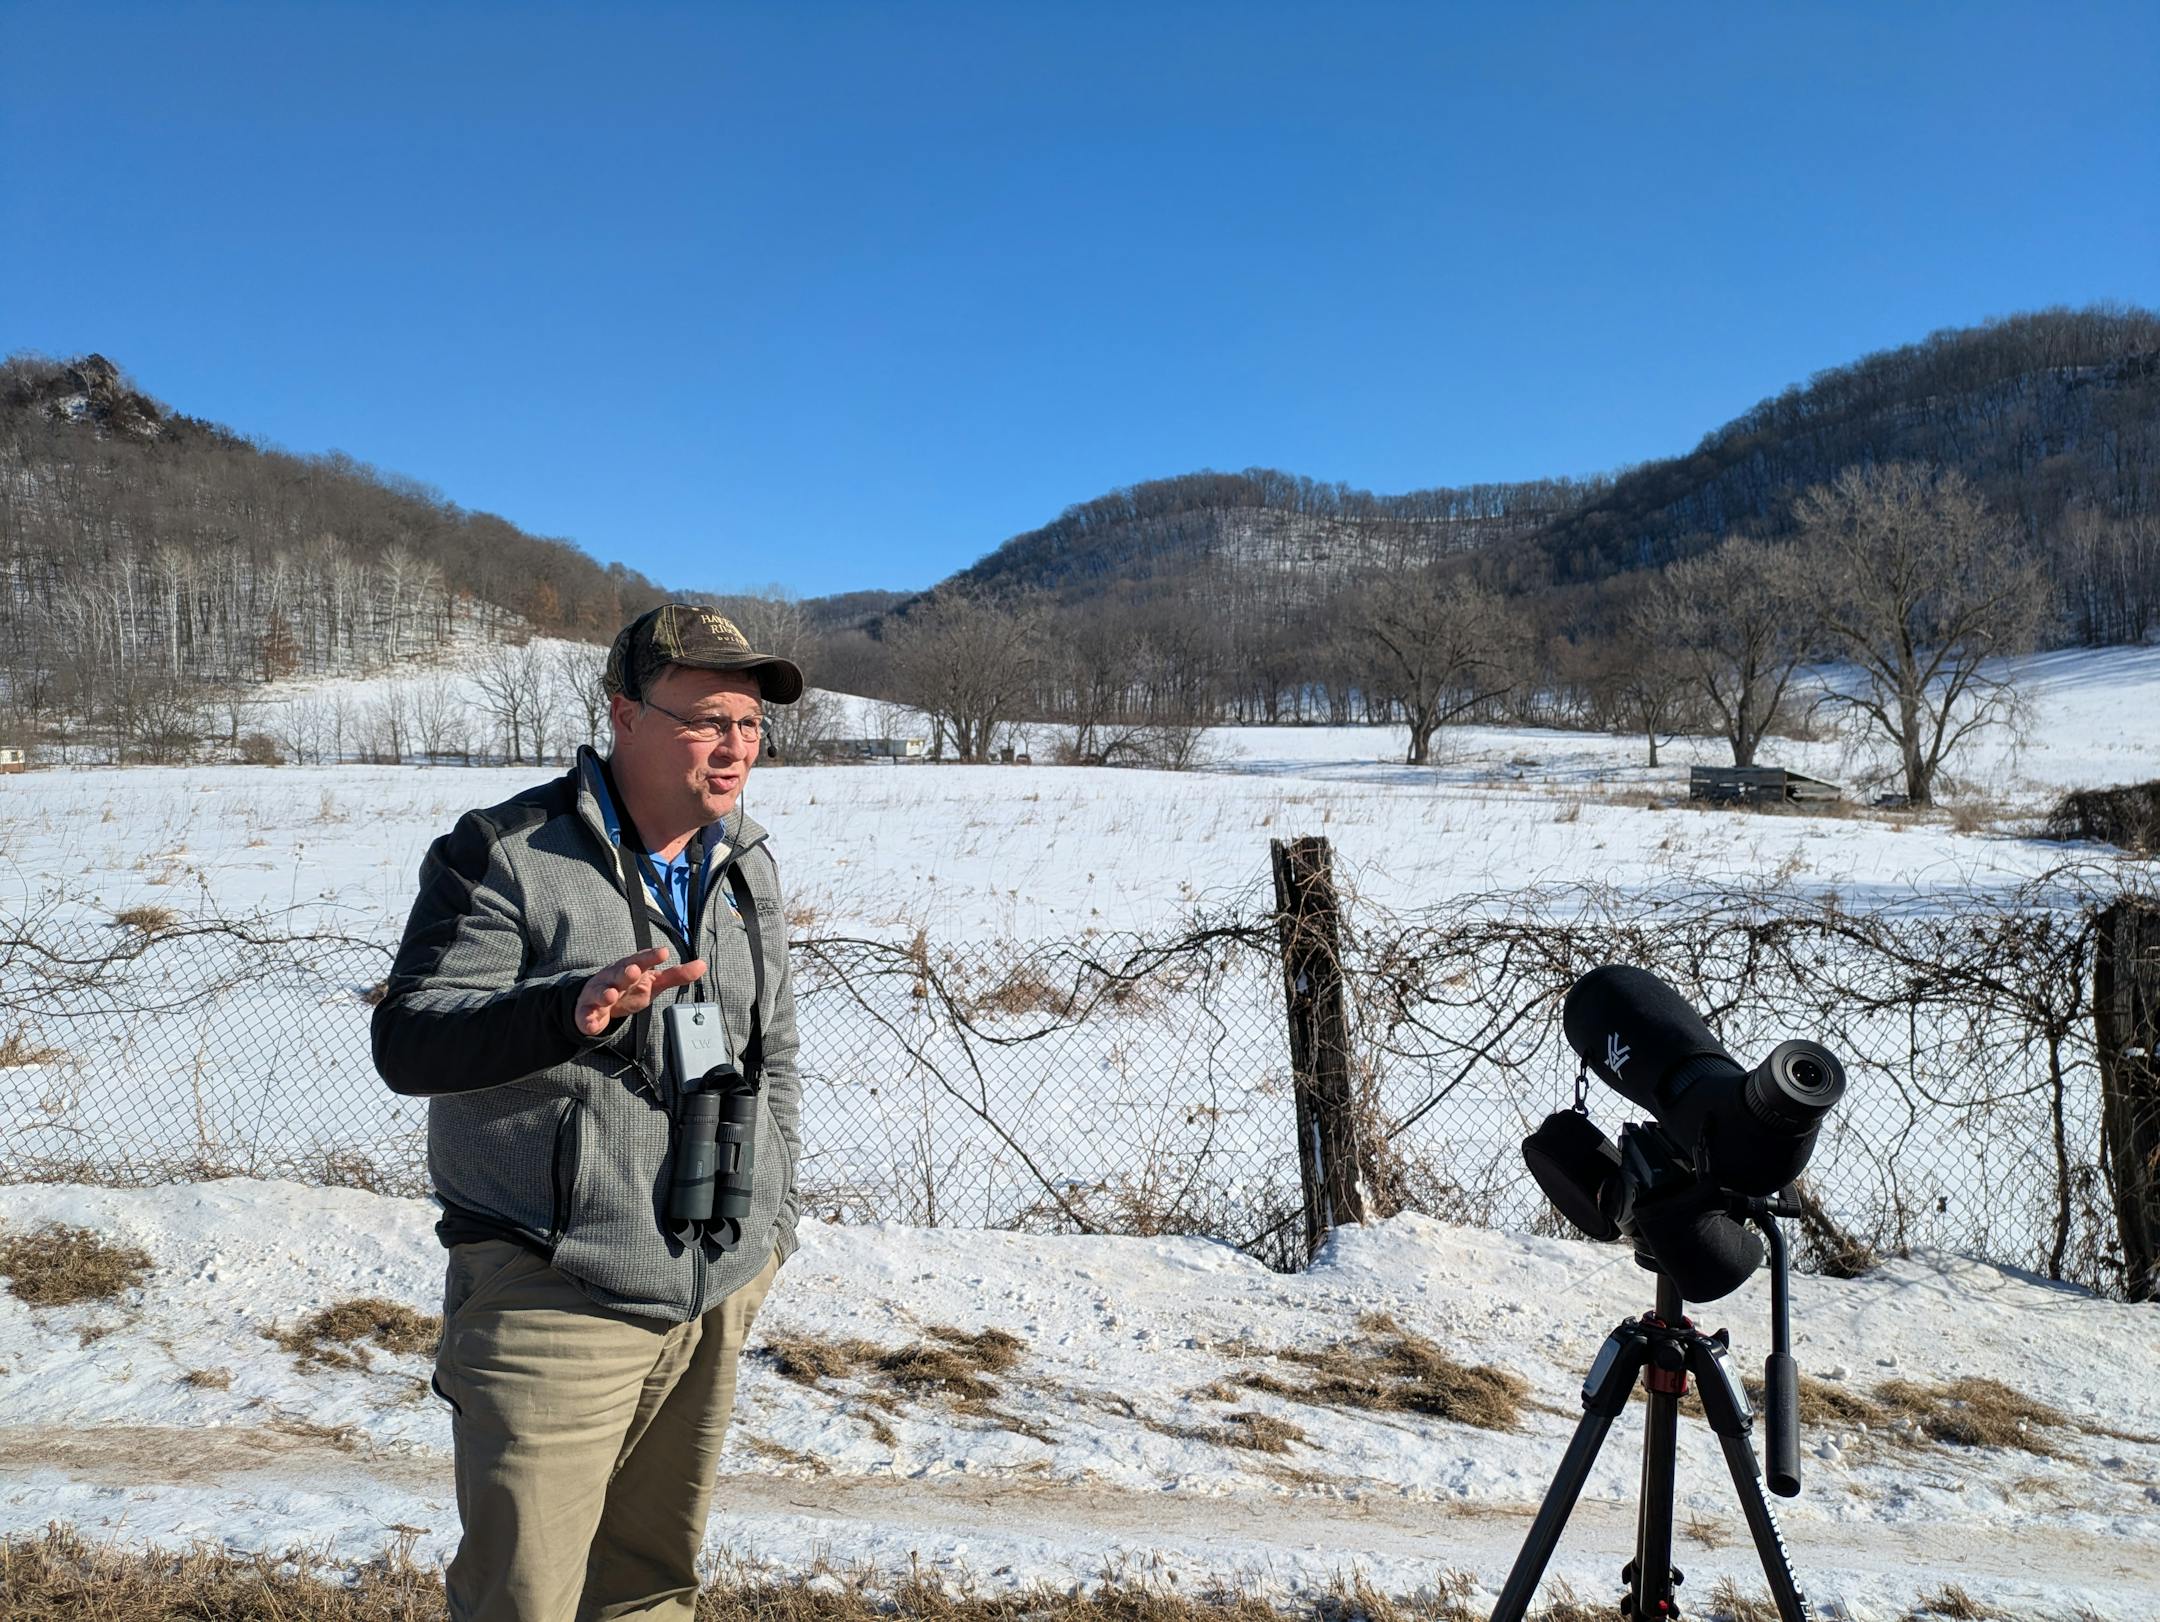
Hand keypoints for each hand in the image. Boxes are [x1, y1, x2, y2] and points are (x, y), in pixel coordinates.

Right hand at [575, 947, 706, 1037]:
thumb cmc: (630, 988)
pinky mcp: (588, 1011)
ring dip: (605, 993)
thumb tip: (703, 964)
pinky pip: (586, 1015)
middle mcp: (614, 978)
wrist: (596, 1000)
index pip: (642, 960)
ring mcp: (599, 993)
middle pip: (620, 973)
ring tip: (610, 996)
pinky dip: (588, 1020)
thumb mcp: (654, 982)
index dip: (651, 956)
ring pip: (601, 992)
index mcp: (632, 968)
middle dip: (626, 972)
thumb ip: (677, 975)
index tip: (663, 952)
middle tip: (634, 971)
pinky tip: (592, 1024)